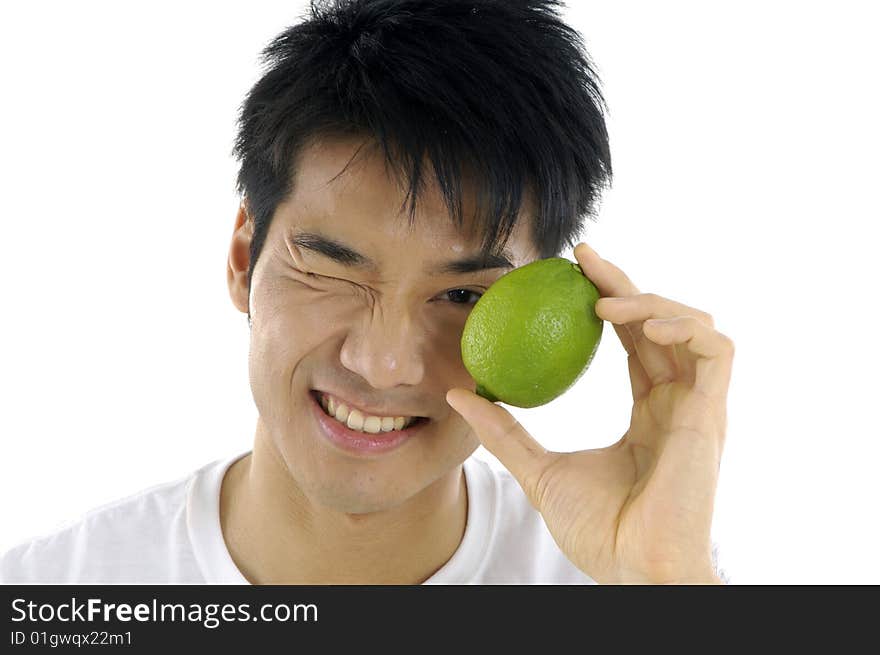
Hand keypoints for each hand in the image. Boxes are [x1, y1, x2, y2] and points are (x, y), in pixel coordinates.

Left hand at [445, 242, 734, 583]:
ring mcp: (699, 406)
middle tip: (581, 257)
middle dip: (623, 282)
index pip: (634, 339)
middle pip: (658, 320)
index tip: (571, 270)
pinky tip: (642, 326)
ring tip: (602, 303)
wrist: (633, 568)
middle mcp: (677, 401)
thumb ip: (505, 431)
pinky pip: (717, 349)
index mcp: (650, 411)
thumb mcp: (538, 469)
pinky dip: (684, 326)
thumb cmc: (598, 530)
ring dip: (650, 301)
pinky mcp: (713, 413)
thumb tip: (459, 394)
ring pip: (692, 324)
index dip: (611, 299)